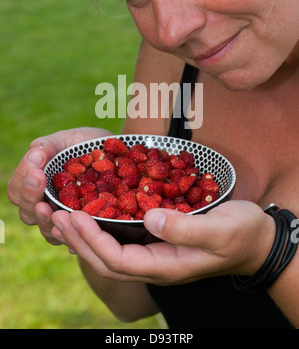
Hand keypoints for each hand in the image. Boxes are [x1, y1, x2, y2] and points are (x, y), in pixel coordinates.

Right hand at [7, 127, 112, 244]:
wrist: (119, 154)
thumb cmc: (88, 146)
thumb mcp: (69, 139)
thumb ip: (49, 146)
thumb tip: (34, 153)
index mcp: (37, 185)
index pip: (18, 190)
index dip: (23, 182)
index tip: (36, 169)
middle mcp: (48, 207)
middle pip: (28, 213)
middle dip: (31, 197)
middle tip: (39, 179)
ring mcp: (67, 221)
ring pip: (48, 230)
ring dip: (47, 220)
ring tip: (53, 209)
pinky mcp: (88, 229)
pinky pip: (77, 240)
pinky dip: (75, 237)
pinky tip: (78, 227)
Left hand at [51, 200, 275, 283]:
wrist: (256, 240)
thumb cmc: (241, 234)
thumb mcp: (220, 230)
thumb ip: (186, 228)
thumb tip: (150, 219)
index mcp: (167, 266)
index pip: (119, 261)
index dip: (93, 240)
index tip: (74, 216)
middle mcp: (155, 264)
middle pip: (106, 261)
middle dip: (78, 240)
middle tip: (55, 215)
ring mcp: (156, 254)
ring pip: (110, 252)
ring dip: (84, 236)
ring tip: (62, 215)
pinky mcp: (157, 242)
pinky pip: (121, 241)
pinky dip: (101, 229)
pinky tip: (91, 214)